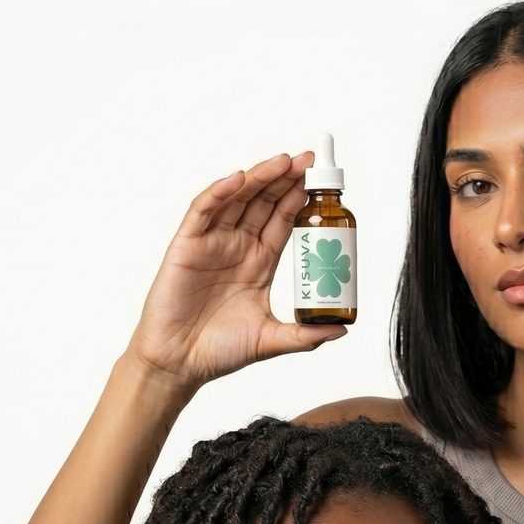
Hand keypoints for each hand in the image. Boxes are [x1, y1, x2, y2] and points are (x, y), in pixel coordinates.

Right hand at [125, 151, 343, 392]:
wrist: (181, 363)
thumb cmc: (220, 351)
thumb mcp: (272, 341)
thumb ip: (306, 335)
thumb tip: (343, 330)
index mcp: (259, 263)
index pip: (283, 222)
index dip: (299, 200)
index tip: (321, 183)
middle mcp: (238, 247)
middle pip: (264, 203)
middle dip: (285, 180)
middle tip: (309, 160)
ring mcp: (213, 243)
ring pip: (238, 199)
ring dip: (259, 178)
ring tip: (283, 162)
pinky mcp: (188, 245)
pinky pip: (204, 211)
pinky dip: (220, 193)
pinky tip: (240, 179)